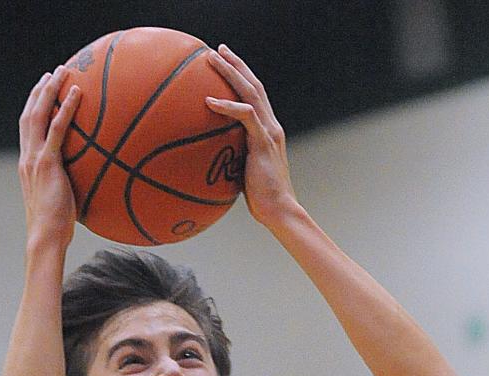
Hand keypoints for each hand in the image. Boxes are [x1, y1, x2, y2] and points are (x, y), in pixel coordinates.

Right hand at [18, 66, 81, 248]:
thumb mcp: (60, 202)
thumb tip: (89, 186)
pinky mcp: (47, 163)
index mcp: (27, 164)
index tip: (42, 92)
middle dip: (40, 90)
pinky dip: (65, 108)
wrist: (45, 237)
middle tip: (52, 73)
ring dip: (50, 90)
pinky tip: (77, 93)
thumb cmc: (56, 227)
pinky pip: (56, 129)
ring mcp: (35, 158)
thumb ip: (67, 187)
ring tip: (63, 72)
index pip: (27, 128)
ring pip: (38, 114)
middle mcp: (27, 156)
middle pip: (29, 114)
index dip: (33, 107)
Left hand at [205, 46, 295, 228]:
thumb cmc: (261, 201)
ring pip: (250, 92)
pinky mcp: (263, 143)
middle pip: (254, 85)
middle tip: (217, 49)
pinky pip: (245, 116)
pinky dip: (227, 107)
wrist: (280, 212)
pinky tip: (209, 101)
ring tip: (212, 58)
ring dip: (231, 73)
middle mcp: (272, 126)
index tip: (225, 64)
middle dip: (236, 64)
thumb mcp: (244, 174)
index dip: (242, 77)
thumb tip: (210, 160)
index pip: (256, 97)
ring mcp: (269, 133)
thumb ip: (233, 159)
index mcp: (268, 132)